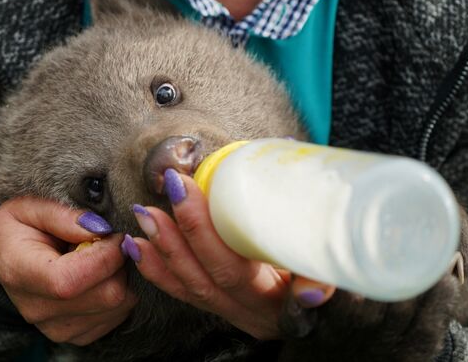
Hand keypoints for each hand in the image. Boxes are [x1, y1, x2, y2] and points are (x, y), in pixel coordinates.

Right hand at [0, 197, 136, 345]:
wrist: (4, 258)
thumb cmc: (19, 228)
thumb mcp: (31, 208)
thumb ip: (64, 217)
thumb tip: (101, 230)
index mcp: (21, 274)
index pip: (72, 280)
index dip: (106, 255)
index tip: (114, 234)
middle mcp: (38, 309)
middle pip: (106, 296)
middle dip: (120, 264)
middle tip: (110, 243)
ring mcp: (57, 327)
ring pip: (119, 306)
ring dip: (122, 277)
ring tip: (101, 259)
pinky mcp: (76, 334)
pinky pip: (118, 315)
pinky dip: (121, 292)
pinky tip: (102, 276)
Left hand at [122, 169, 334, 339]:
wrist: (325, 303)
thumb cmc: (326, 264)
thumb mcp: (328, 249)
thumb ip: (312, 209)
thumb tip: (288, 153)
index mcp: (283, 297)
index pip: (234, 266)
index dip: (203, 230)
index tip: (185, 188)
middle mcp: (257, 313)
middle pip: (210, 273)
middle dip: (183, 227)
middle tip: (171, 187)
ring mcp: (237, 314)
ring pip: (192, 286)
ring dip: (164, 247)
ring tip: (146, 214)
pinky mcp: (223, 311)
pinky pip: (185, 295)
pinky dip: (158, 270)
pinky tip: (138, 248)